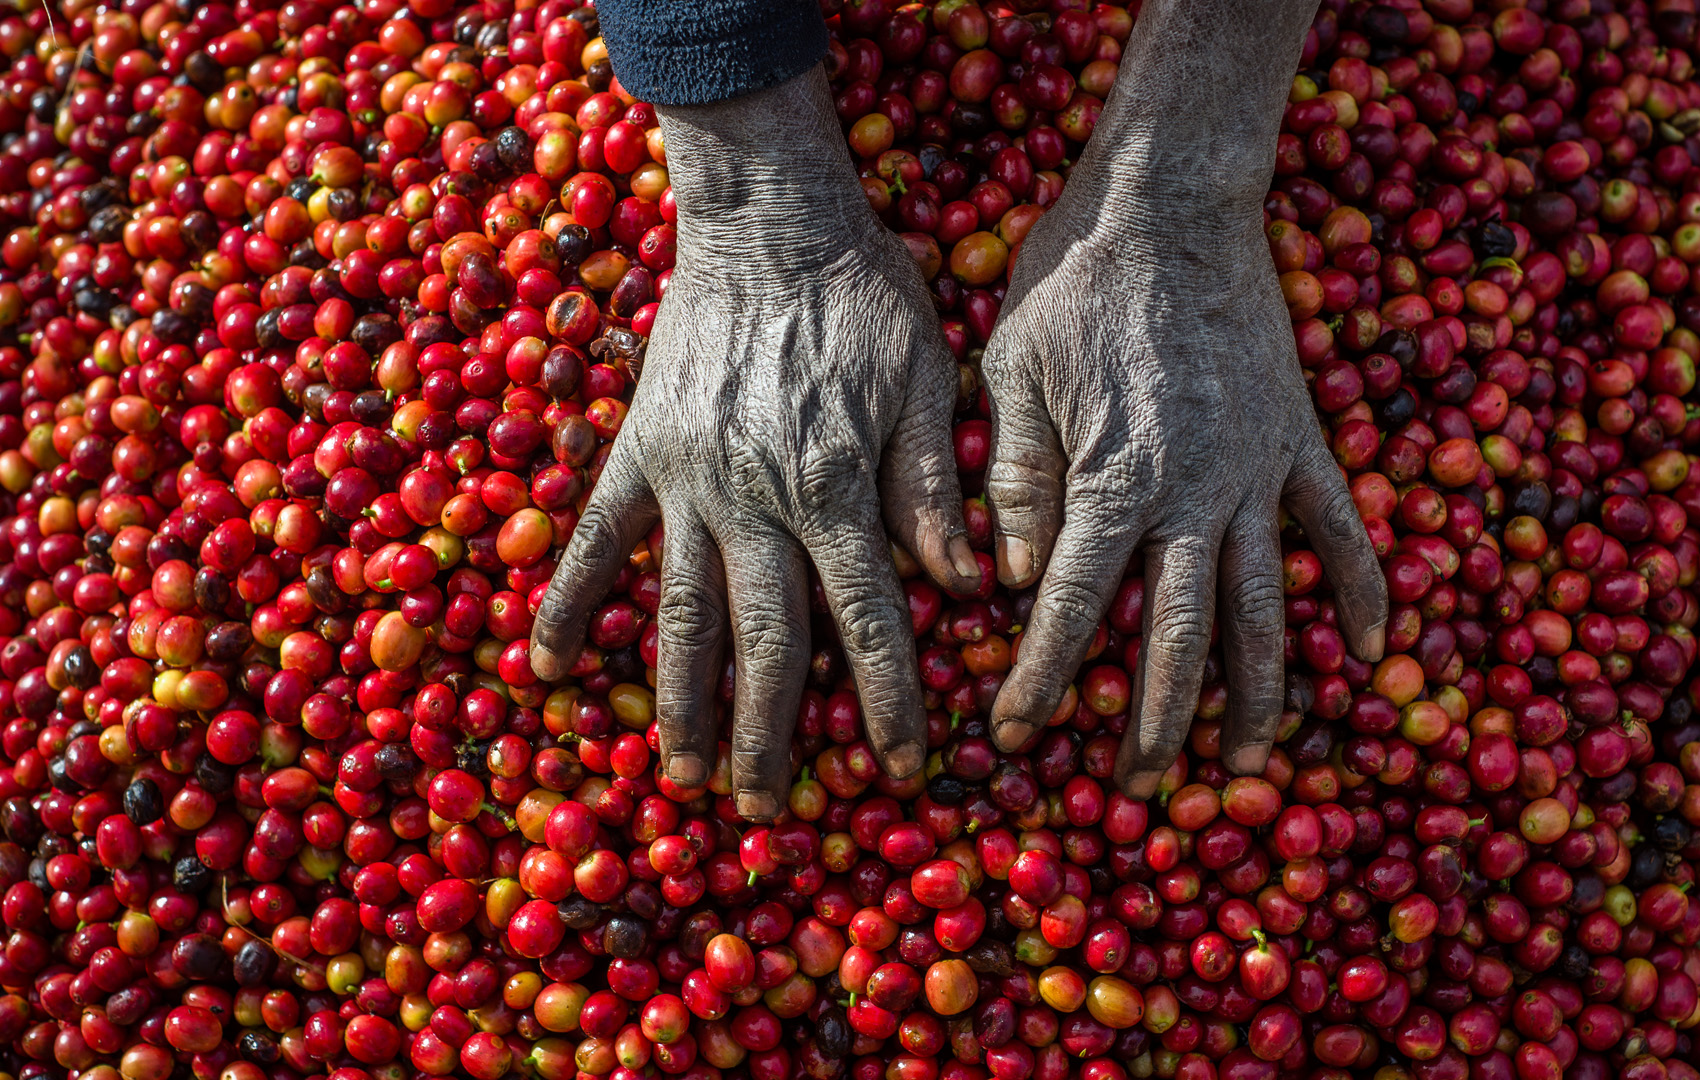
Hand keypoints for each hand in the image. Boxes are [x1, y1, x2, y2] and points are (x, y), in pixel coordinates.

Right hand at [530, 67, 978, 820]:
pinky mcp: (638, 454)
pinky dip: (567, 601)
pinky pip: (595, 539)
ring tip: (684, 775)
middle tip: (773, 811)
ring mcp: (689, 483)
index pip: (872, 623)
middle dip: (776, 735)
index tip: (902, 768)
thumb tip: (966, 587)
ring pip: (681, 612)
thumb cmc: (865, 298)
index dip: (890, 703)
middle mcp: (759, 502)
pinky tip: (546, 667)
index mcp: (839, 491)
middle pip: (768, 642)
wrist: (769, 221)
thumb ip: (938, 490)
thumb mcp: (930, 383)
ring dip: (684, 701)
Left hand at [982, 0, 1387, 797]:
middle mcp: (1196, 494)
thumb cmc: (1075, 281)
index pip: (1070, 611)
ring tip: (1255, 766)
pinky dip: (1364, 593)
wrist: (1173, 200)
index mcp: (1115, 481)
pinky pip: (1343, 532)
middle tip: (1141, 790)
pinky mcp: (1302, 441)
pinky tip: (1372, 654)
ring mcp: (1261, 472)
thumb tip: (1009, 580)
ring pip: (1270, 606)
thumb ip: (1014, 482)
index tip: (1018, 737)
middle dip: (1154, 722)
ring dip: (1263, 694)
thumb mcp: (1010, 372)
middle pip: (1179, 637)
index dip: (1042, 681)